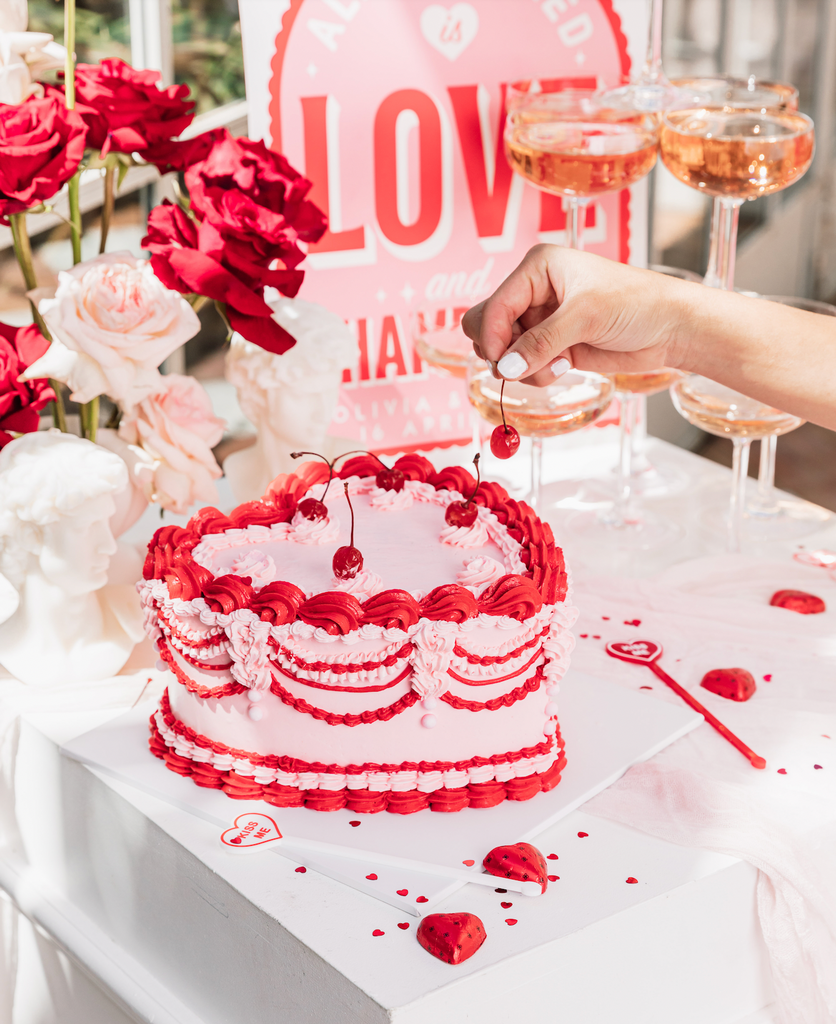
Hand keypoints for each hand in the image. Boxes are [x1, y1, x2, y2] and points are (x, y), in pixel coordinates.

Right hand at [462, 245, 694, 384]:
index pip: (494, 305)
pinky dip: (538, 373)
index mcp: (537, 267)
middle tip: (522, 365)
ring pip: (504, 352)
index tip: (501, 363)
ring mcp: (541, 320)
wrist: (670, 328)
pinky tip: (566, 364)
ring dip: (524, 366)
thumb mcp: (585, 316)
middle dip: (502, 351)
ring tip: (559, 362)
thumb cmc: (636, 303)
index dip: (492, 336)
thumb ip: (540, 342)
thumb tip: (504, 368)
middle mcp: (533, 291)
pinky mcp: (551, 345)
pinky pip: (524, 367)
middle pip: (487, 326)